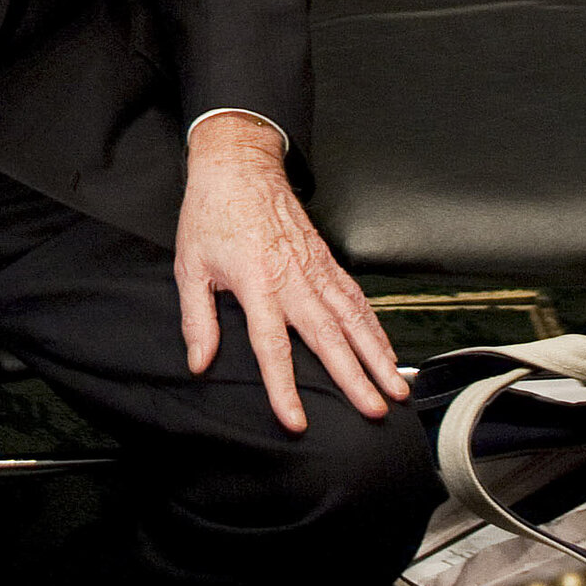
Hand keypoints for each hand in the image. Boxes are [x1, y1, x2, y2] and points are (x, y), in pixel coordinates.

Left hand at [174, 113, 408, 430]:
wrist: (238, 165)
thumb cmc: (212, 213)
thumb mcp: (190, 265)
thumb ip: (197, 318)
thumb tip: (199, 361)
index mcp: (256, 282)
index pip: (272, 345)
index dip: (283, 386)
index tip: (297, 420)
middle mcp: (292, 278)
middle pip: (327, 335)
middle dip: (354, 377)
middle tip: (375, 410)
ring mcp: (314, 267)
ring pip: (352, 317)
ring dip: (376, 354)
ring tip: (396, 387)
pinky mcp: (325, 258)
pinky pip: (354, 297)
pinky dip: (374, 326)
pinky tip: (385, 350)